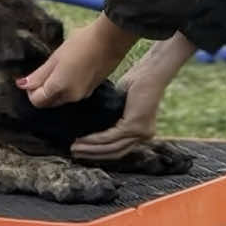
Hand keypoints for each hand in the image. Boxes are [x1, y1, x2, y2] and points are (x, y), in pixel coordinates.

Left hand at [17, 13, 138, 107]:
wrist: (110, 40)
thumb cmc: (80, 44)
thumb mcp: (56, 57)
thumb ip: (39, 74)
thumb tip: (22, 85)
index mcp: (60, 88)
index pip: (37, 101)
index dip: (30, 90)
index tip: (32, 76)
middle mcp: (71, 97)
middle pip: (48, 102)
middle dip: (41, 91)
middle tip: (43, 71)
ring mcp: (83, 96)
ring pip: (60, 99)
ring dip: (53, 90)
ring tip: (56, 68)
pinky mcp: (91, 91)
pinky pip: (72, 94)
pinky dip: (65, 88)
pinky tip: (69, 71)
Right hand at [70, 31, 196, 160]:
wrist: (152, 70)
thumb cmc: (137, 80)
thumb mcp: (123, 101)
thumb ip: (114, 114)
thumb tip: (94, 121)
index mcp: (141, 132)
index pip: (119, 148)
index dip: (100, 152)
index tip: (82, 151)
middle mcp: (143, 136)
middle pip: (115, 153)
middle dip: (92, 154)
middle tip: (74, 153)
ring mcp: (140, 133)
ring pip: (111, 147)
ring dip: (91, 149)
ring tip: (74, 148)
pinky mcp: (135, 126)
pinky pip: (111, 136)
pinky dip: (95, 139)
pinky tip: (83, 139)